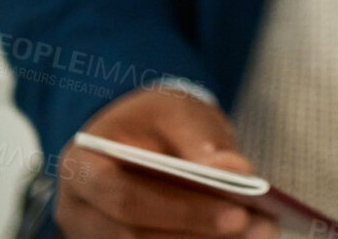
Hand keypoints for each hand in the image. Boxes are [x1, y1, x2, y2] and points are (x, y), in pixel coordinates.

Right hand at [56, 86, 275, 238]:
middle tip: (255, 227)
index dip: (180, 210)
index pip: (124, 197)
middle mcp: (79, 210)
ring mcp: (94, 236)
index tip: (238, 211)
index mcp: (82, 165)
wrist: (136, 131)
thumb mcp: (176, 112)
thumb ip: (203, 142)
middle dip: (199, 233)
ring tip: (258, 233)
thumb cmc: (154, 119)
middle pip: (135, 236)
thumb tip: (239, 172)